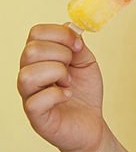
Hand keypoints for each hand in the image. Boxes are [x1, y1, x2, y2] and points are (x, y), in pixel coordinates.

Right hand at [17, 24, 105, 151]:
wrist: (92, 123)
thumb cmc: (84, 92)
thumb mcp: (85, 61)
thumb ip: (77, 44)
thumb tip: (70, 27)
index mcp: (39, 58)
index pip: (35, 33)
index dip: (60, 34)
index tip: (78, 46)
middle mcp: (29, 75)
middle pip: (30, 50)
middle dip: (60, 54)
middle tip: (71, 67)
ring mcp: (29, 96)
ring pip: (27, 75)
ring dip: (56, 74)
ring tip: (67, 82)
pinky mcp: (36, 117)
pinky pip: (35, 101)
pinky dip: (57, 94)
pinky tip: (67, 96)